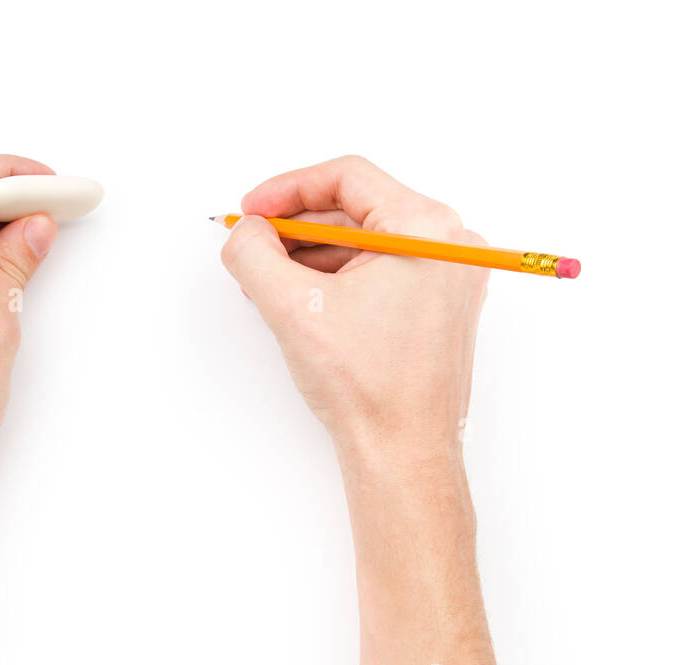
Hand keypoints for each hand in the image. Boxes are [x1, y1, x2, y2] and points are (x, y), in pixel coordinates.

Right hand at [220, 156, 487, 472]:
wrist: (402, 454)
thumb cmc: (370, 389)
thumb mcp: (293, 307)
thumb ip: (255, 254)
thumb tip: (245, 232)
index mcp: (427, 229)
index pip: (348, 177)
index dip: (288, 189)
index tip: (253, 212)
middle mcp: (451, 246)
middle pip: (358, 209)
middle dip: (297, 228)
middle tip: (255, 246)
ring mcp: (450, 278)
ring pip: (366, 243)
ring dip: (314, 256)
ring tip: (270, 282)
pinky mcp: (440, 307)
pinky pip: (381, 271)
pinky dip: (339, 278)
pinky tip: (303, 301)